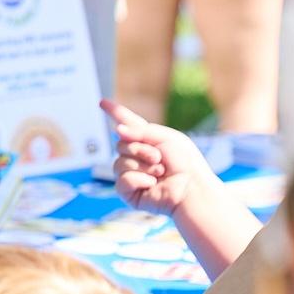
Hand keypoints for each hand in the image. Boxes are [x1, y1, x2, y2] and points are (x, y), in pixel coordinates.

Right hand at [102, 98, 215, 218]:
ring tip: (160, 173)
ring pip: (119, 163)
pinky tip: (152, 184)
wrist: (191, 187)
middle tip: (159, 158)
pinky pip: (123, 180)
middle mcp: (136, 156)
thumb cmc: (185, 163)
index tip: (102, 102)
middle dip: (140, 149)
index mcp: (147, 141)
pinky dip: (140, 180)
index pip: (127, 124)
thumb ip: (140, 130)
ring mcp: (131, 174)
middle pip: (121, 144)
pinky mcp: (129, 191)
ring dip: (143, 166)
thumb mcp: (165, 137)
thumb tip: (117, 130)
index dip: (114, 112)